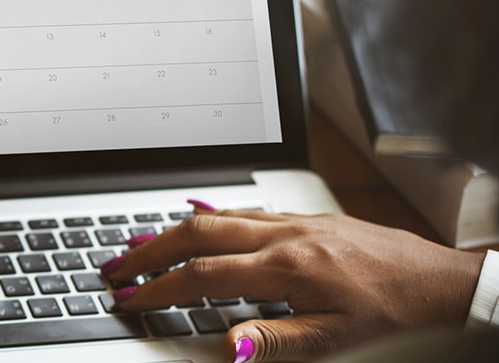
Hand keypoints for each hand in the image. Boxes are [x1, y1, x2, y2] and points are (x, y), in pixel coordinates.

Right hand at [102, 204, 484, 361]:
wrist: (442, 281)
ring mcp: (294, 222)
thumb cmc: (394, 313)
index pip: (202, 276)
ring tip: (139, 246)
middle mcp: (284, 235)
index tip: (128, 299)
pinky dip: (209, 216)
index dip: (158, 288)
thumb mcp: (335, 341)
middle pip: (196, 232)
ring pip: (217, 215)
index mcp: (286, 268)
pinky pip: (245, 210)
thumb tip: (224, 346)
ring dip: (172, 230)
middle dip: (148, 250)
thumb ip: (274, 342)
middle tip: (114, 266)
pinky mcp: (306, 218)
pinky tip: (197, 218)